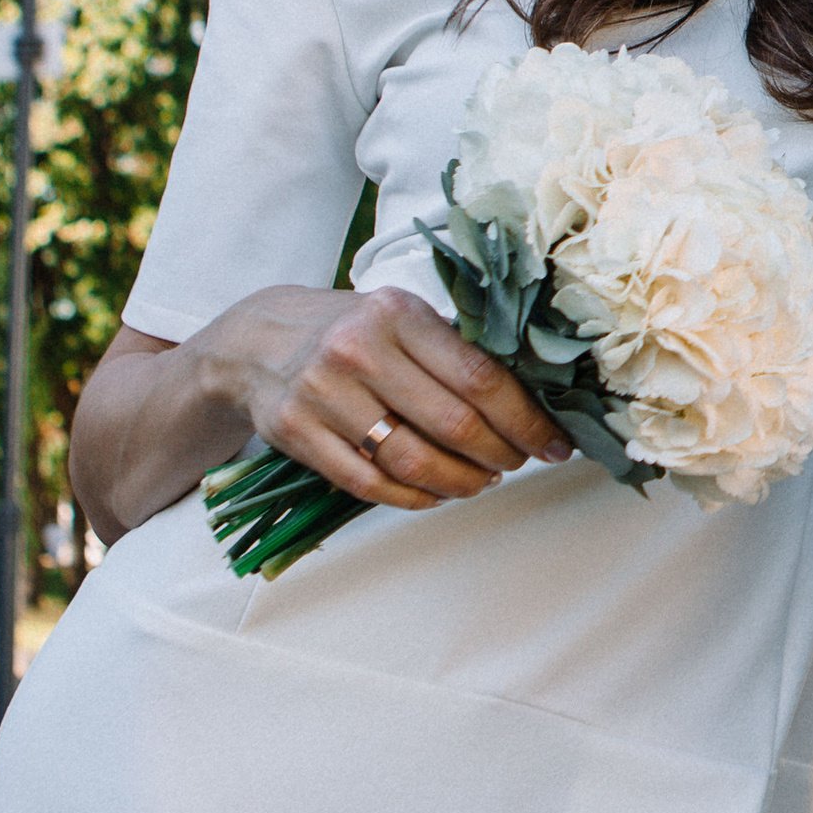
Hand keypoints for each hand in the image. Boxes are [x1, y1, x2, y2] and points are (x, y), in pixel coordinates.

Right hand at [229, 284, 573, 510]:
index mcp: (398, 314)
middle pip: (453, 425)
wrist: (258, 341)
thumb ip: (455, 349)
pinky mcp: (298, 433)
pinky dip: (414, 499)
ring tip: (482, 481)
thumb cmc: (351, 330)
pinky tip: (437, 495)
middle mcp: (359, 351)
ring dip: (461, 482)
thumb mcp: (401, 316)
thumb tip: (534, 397)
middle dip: (500, 454)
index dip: (526, 420)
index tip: (554, 443)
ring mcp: (324, 394)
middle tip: (519, 462)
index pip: (480, 378)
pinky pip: (369, 484)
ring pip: (413, 461)